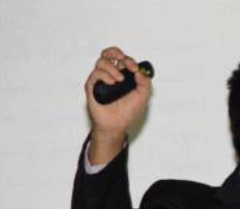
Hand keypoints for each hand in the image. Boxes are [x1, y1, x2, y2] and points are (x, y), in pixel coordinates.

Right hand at [84, 46, 151, 162]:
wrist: (118, 124)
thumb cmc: (129, 111)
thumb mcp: (143, 96)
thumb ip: (145, 82)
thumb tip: (140, 71)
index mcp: (123, 74)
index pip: (122, 59)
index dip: (129, 60)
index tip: (135, 69)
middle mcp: (110, 74)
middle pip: (108, 53)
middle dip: (115, 52)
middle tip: (122, 59)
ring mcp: (100, 80)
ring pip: (101, 61)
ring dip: (112, 68)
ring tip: (119, 80)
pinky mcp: (92, 86)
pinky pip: (95, 73)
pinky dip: (105, 75)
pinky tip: (112, 83)